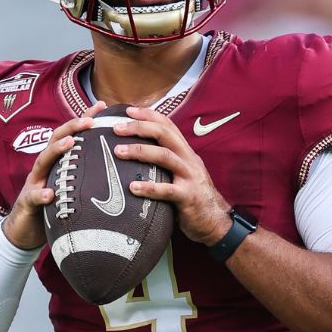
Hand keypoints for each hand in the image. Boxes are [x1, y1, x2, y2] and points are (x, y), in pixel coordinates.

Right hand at [2, 101, 107, 249]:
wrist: (25, 230)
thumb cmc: (53, 206)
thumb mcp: (71, 187)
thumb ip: (86, 176)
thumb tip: (117, 168)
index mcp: (58, 161)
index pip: (71, 134)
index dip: (84, 119)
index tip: (102, 106)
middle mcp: (45, 167)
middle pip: (56, 140)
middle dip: (72, 127)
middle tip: (90, 121)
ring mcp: (34, 182)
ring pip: (43, 161)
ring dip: (56, 150)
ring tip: (70, 143)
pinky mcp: (27, 202)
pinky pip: (33, 197)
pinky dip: (41, 194)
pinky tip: (49, 194)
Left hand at [112, 106, 232, 245]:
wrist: (215, 221)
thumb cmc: (191, 195)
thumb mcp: (181, 172)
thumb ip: (165, 161)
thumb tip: (137, 151)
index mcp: (185, 151)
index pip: (167, 125)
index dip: (148, 115)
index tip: (128, 110)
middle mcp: (188, 159)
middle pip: (164, 134)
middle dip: (140, 128)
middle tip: (116, 128)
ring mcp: (190, 177)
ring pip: (165, 157)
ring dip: (140, 152)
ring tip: (118, 152)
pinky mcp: (188, 197)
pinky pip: (167, 190)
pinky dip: (149, 188)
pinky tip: (133, 187)